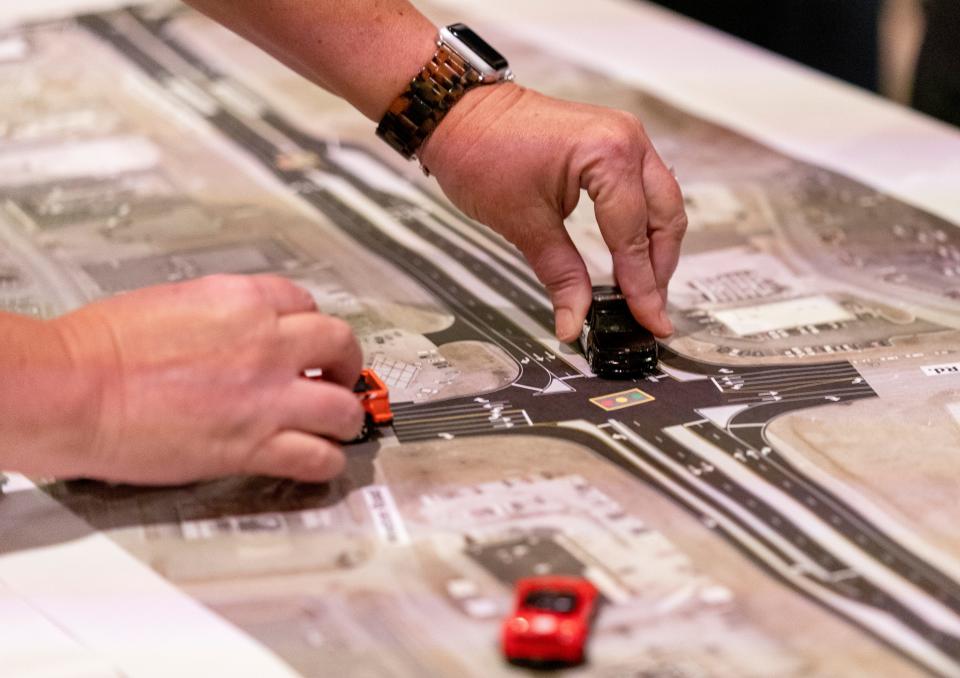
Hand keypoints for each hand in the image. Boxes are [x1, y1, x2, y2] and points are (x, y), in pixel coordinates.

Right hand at [49, 275, 363, 483]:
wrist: (76, 390)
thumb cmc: (102, 348)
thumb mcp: (173, 302)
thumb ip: (221, 315)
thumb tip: (238, 330)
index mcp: (242, 300)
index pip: (305, 302)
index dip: (310, 325)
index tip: (307, 342)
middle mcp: (266, 343)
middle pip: (340, 344)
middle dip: (344, 363)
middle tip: (337, 377)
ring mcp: (266, 396)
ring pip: (342, 406)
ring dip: (345, 417)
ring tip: (337, 425)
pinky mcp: (254, 445)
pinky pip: (316, 456)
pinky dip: (325, 462)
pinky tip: (319, 462)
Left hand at [420, 83, 686, 340]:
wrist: (458, 114)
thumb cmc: (481, 152)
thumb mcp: (523, 224)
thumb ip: (561, 275)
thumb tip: (574, 322)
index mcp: (609, 154)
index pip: (634, 235)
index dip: (642, 285)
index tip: (651, 321)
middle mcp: (628, 139)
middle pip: (664, 218)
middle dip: (658, 269)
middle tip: (649, 312)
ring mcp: (624, 136)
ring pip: (661, 203)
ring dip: (655, 248)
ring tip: (644, 290)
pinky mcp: (613, 142)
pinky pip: (644, 188)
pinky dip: (642, 224)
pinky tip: (632, 255)